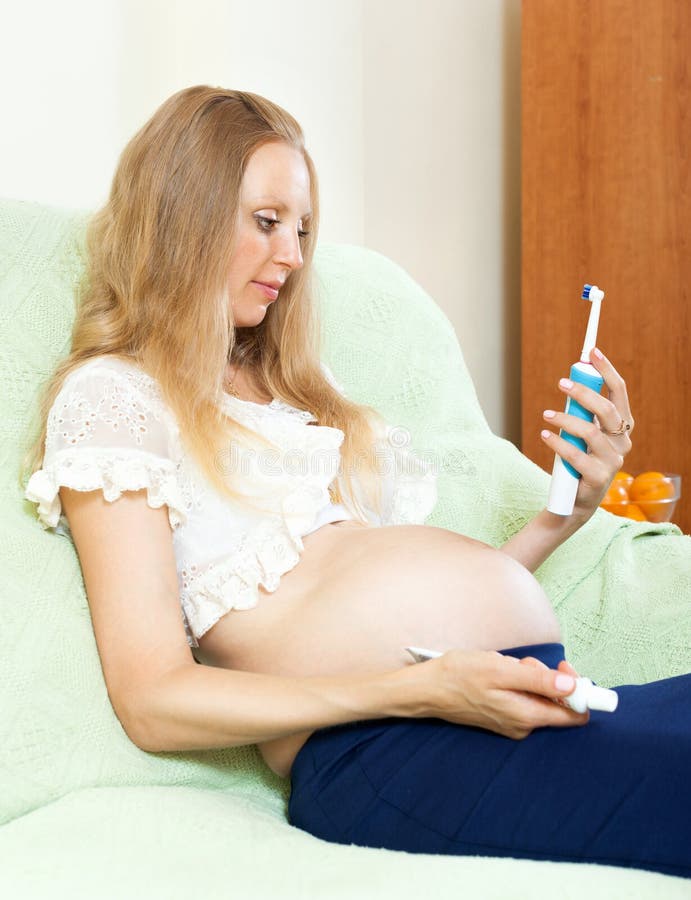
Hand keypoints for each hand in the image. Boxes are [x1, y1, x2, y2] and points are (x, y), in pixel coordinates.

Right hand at [417, 649, 589, 738]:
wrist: (428, 688)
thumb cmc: (461, 676)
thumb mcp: (501, 670)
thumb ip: (539, 680)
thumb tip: (573, 686)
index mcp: (528, 716)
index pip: (575, 714)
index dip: (578, 690)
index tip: (565, 668)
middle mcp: (524, 725)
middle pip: (557, 702)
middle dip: (546, 677)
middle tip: (522, 663)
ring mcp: (513, 722)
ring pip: (539, 696)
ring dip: (529, 676)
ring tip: (504, 667)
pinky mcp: (503, 716)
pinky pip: (523, 698)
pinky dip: (517, 682)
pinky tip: (497, 674)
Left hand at [540, 347, 633, 523]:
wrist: (573, 502)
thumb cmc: (576, 460)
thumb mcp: (581, 432)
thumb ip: (581, 411)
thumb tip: (570, 379)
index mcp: (621, 427)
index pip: (619, 393)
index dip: (607, 370)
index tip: (592, 352)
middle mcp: (622, 442)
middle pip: (606, 410)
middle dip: (583, 392)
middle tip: (561, 383)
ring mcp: (612, 461)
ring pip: (590, 432)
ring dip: (565, 419)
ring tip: (546, 415)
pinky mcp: (598, 478)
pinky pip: (576, 455)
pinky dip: (558, 443)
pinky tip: (545, 435)